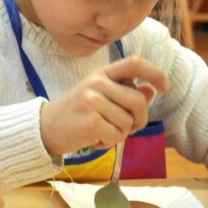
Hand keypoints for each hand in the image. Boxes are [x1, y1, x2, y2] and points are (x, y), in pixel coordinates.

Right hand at [39, 56, 169, 155]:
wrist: (44, 128)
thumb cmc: (75, 113)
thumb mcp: (98, 97)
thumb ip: (124, 93)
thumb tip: (151, 90)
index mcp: (100, 74)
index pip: (134, 63)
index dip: (155, 73)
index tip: (164, 87)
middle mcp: (96, 83)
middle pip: (138, 100)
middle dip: (139, 120)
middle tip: (127, 129)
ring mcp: (92, 101)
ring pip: (128, 122)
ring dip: (120, 134)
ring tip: (102, 133)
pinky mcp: (89, 122)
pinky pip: (116, 136)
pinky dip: (109, 143)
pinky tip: (94, 140)